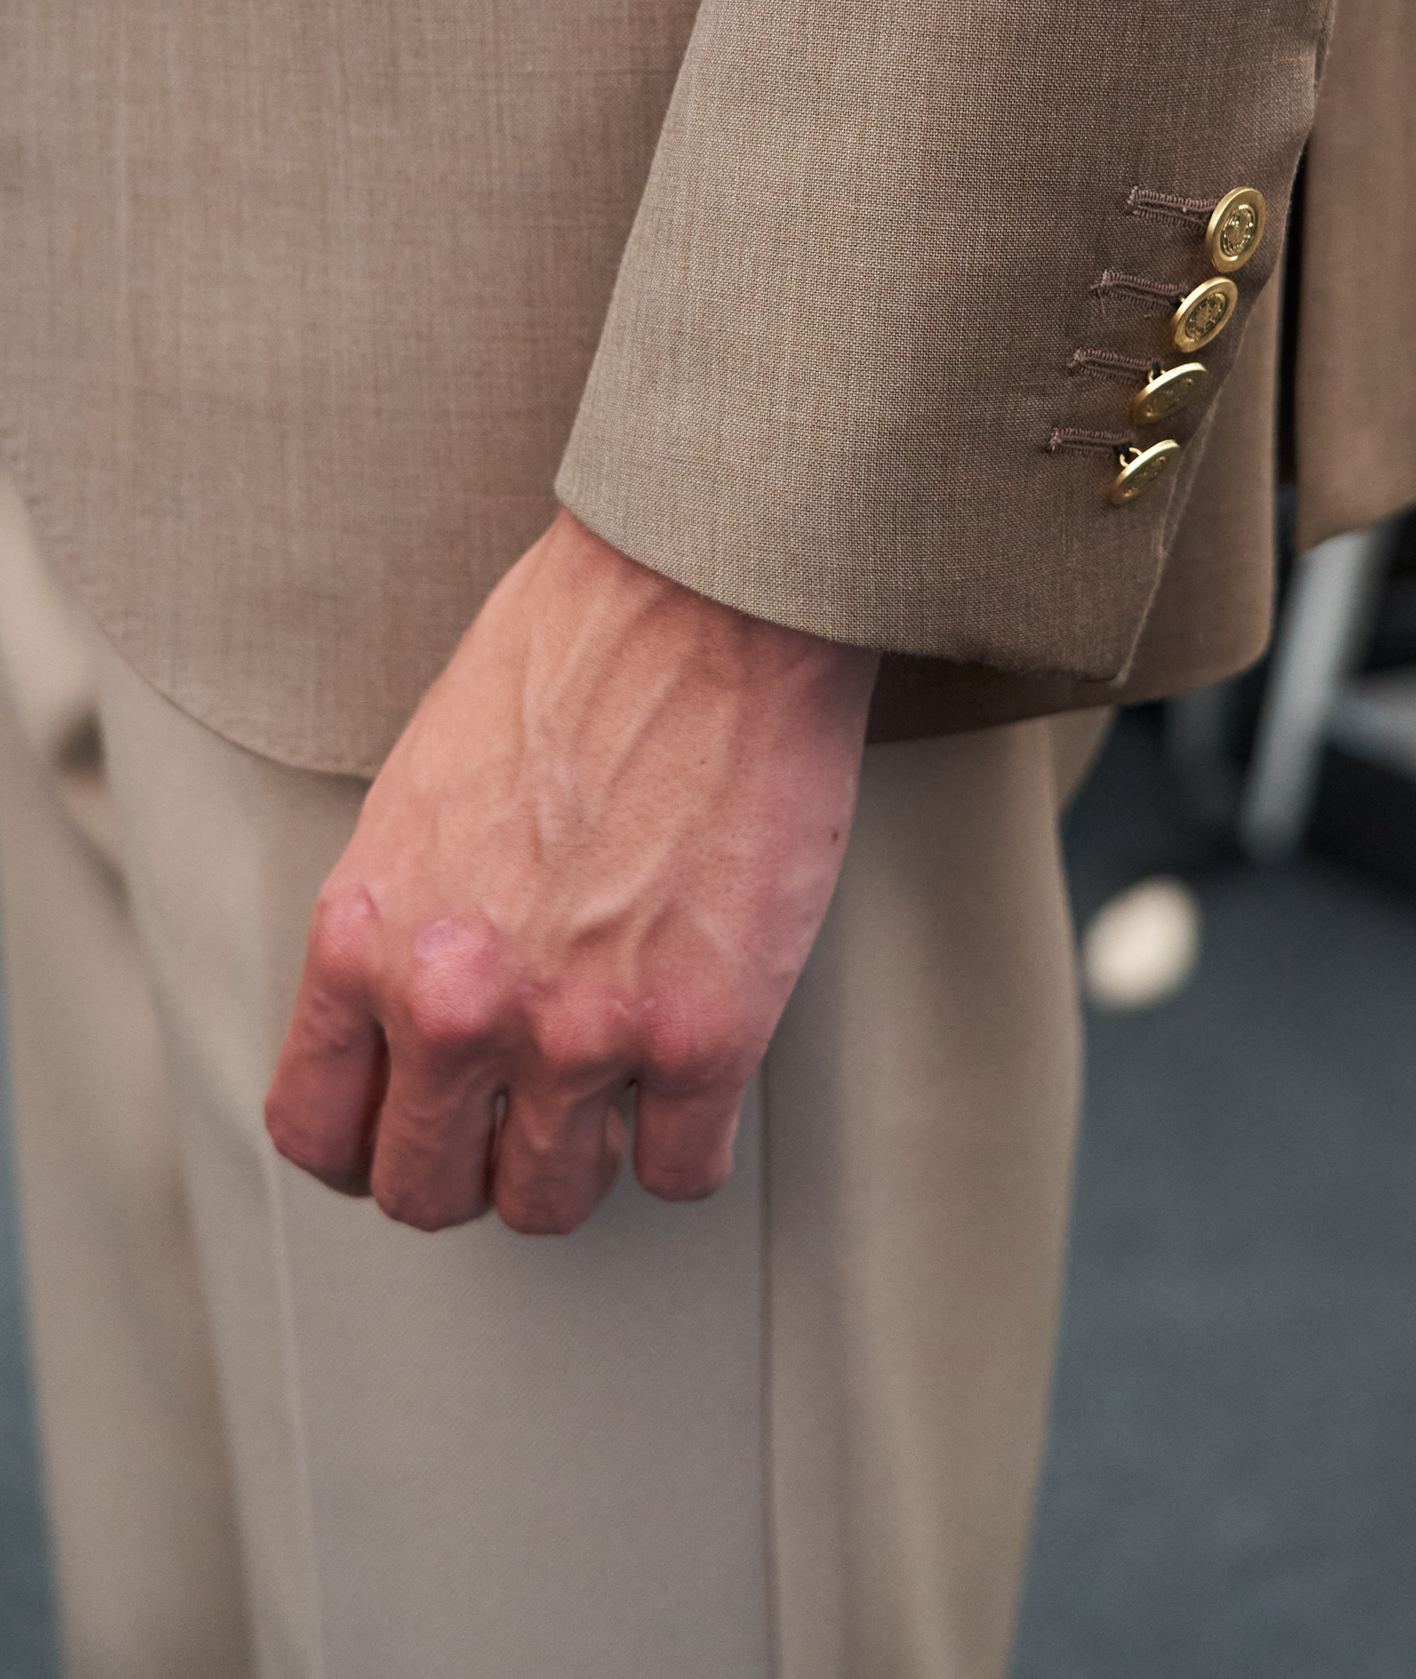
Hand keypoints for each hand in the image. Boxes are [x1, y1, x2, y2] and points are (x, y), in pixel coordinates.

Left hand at [264, 511, 877, 1233]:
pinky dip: (685, 1141)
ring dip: (579, 1161)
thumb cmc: (574, 656)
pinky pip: (679, 1172)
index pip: (317, 1127)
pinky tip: (692, 1080)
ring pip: (552, 1201)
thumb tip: (412, 1008)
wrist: (706, 605)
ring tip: (610, 1097)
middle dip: (470, 1168)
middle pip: (426, 1189)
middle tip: (514, 1126)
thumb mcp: (422, 789)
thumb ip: (406, 917)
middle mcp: (455, 1005)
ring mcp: (580, 1033)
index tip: (407, 1131)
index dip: (366, 1144)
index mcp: (367, 936)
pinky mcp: (704, 1037)